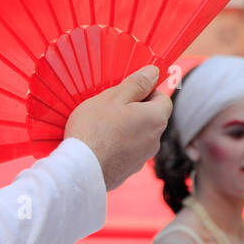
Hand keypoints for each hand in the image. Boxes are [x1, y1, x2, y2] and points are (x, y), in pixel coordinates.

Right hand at [64, 65, 171, 191]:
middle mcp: (155, 141)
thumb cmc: (94, 130)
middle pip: (151, 118)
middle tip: (110, 107)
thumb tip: (154, 72)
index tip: (128, 91)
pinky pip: (127, 152)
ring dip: (126, 128)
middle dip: (135, 110)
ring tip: (101, 127)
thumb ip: (136, 84)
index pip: (163, 99)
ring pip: (139, 135)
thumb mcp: (113, 97)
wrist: (80, 170)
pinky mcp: (128, 171)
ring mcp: (141, 159)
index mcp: (155, 119)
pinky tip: (99, 144)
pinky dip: (118, 146)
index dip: (147, 91)